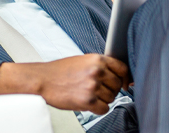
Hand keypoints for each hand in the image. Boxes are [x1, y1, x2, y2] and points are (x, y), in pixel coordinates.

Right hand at [0, 54, 129, 113]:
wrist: (42, 80)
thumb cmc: (59, 71)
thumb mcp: (83, 60)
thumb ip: (99, 65)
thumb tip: (116, 74)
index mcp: (97, 59)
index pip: (122, 68)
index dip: (125, 78)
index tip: (124, 84)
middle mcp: (97, 71)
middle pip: (117, 85)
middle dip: (110, 90)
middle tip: (98, 91)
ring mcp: (92, 86)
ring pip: (111, 98)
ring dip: (102, 100)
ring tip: (88, 95)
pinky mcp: (87, 100)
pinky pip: (104, 109)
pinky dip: (98, 109)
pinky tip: (89, 104)